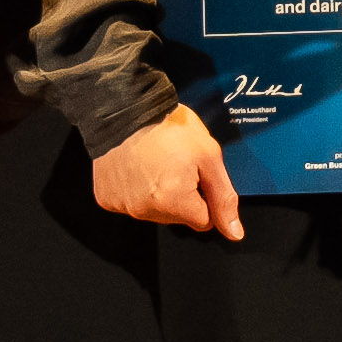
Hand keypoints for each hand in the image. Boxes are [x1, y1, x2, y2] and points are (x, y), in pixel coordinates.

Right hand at [90, 106, 245, 241]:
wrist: (124, 108)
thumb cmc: (168, 127)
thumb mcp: (208, 155)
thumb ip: (223, 197)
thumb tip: (234, 233)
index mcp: (173, 201)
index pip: (205, 221)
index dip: (205, 196)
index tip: (197, 173)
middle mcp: (145, 211)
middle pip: (178, 219)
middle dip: (183, 197)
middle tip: (176, 164)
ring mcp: (123, 206)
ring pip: (155, 213)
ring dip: (160, 195)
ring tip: (156, 163)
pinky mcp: (107, 199)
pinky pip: (131, 204)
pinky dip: (136, 191)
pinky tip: (138, 168)